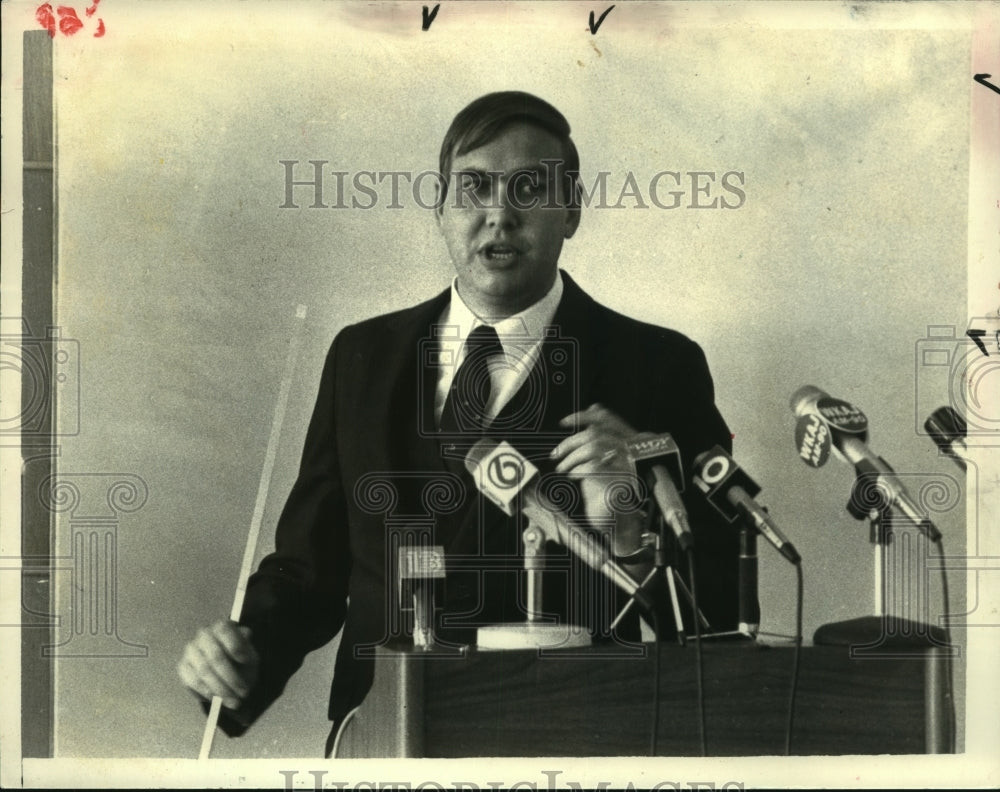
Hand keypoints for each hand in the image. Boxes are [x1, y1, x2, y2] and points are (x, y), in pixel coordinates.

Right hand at [177, 619, 258, 710]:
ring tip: (234, 701)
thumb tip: (246, 634)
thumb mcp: (250, 654)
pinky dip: (206, 693)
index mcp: (221, 627)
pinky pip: (193, 681)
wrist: (229, 673)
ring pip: (204, 671)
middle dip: (231, 678)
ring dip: (221, 690)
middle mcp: (204, 635)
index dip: (235, 645)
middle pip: (215, 655)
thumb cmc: (241, 661)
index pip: (225, 630)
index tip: (245, 660)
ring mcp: (191, 650)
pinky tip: (217, 699)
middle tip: (243, 692)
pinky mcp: (183, 667)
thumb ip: (247, 647)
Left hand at [550, 403, 644, 554]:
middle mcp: (632, 453)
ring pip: (593, 448)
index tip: (564, 422)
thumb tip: (593, 408)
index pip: (608, 419)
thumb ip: (600, 437)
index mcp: (629, 444)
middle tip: (556, 454)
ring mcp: (628, 468)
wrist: (619, 521)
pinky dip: (577, 470)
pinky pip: (593, 468)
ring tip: (563, 468)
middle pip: (596, 434)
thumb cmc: (608, 490)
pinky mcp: (620, 484)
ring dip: (571, 458)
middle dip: (570, 443)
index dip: (585, 416)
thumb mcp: (603, 460)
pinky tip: (573, 477)